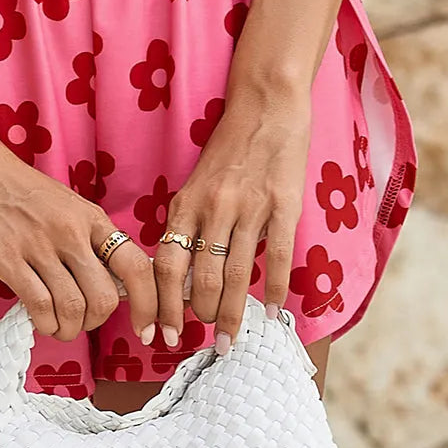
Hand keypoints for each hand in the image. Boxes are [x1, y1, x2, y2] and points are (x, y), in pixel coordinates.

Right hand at [0, 133, 158, 345]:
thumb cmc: (15, 186)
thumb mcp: (64, 205)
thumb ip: (86, 238)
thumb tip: (108, 282)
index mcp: (90, 217)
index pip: (136, 266)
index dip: (149, 303)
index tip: (145, 327)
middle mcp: (71, 232)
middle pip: (104, 298)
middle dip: (97, 322)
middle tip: (83, 320)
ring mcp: (39, 246)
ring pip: (74, 309)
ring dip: (70, 328)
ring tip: (59, 324)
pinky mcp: (8, 260)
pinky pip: (40, 307)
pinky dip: (46, 325)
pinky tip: (41, 320)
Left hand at [153, 83, 311, 350]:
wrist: (265, 104)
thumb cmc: (229, 147)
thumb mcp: (198, 183)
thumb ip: (191, 223)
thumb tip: (183, 277)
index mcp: (187, 202)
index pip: (166, 263)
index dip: (163, 304)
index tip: (163, 336)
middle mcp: (214, 207)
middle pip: (201, 277)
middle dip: (201, 317)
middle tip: (206, 342)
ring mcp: (249, 206)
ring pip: (236, 273)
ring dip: (232, 313)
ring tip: (231, 340)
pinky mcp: (284, 204)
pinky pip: (277, 255)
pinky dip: (275, 289)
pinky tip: (275, 312)